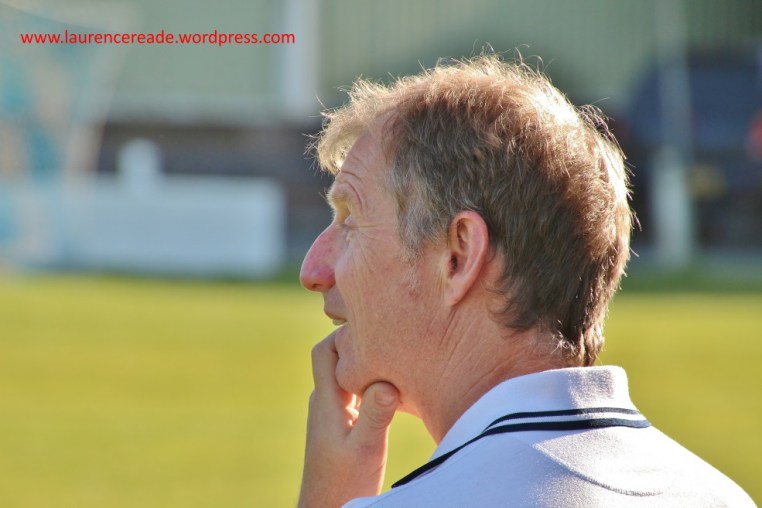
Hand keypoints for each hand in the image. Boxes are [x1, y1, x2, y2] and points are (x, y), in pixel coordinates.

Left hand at [298, 333, 399, 507]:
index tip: (375, 327)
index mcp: (326, 401)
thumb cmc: (344, 483)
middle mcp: (326, 401)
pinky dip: (372, 382)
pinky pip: (355, 391)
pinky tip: (394, 389)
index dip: (345, 333)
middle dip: (360, 342)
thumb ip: (376, 415)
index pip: (325, 350)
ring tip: (396, 356)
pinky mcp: (343, 424)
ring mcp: (333, 413)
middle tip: (391, 335)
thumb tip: (388, 382)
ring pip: (347, 374)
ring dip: (367, 363)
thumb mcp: (365, 448)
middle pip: (337, 357)